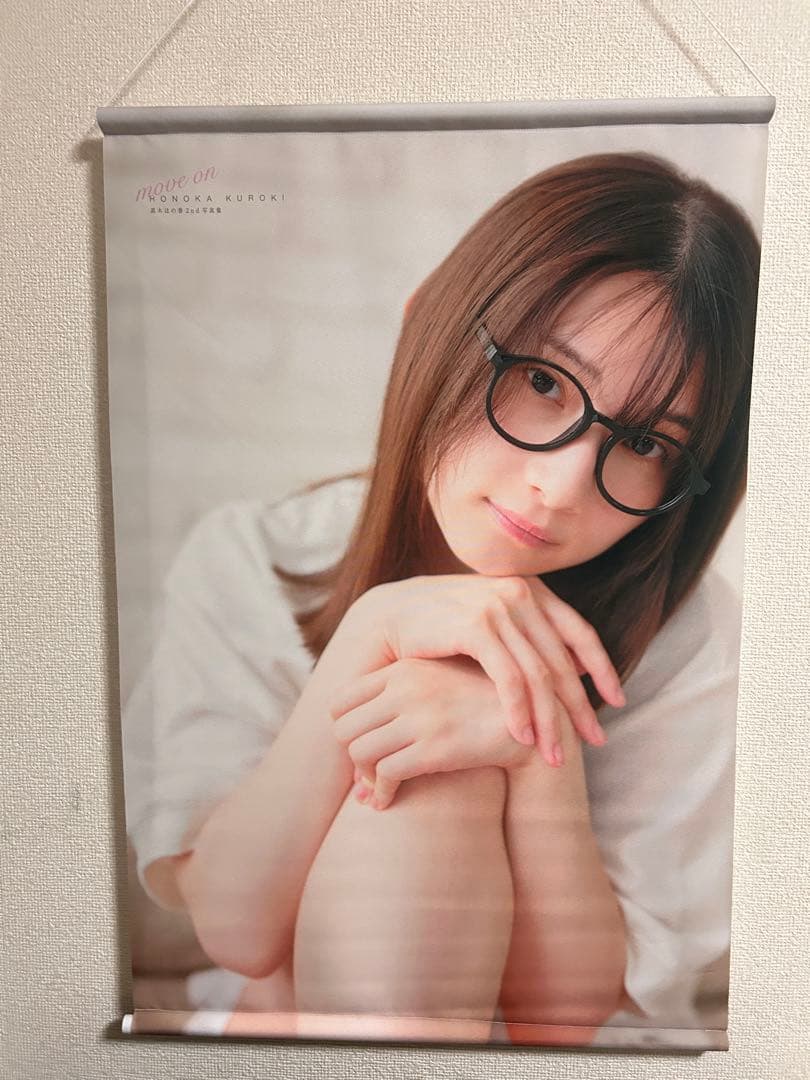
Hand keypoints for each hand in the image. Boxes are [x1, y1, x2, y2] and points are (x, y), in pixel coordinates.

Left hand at [331, 655, 538, 808]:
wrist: (528, 721)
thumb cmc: (475, 705)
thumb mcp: (435, 683)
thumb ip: (395, 695)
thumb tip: (344, 727)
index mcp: (403, 668)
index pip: (341, 699)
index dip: (345, 728)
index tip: (359, 745)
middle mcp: (406, 688)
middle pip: (343, 728)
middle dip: (350, 757)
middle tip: (366, 772)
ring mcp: (419, 717)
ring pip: (359, 753)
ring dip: (363, 778)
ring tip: (377, 787)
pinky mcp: (433, 748)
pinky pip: (385, 775)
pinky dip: (381, 793)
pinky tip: (388, 801)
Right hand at [352, 574, 623, 766]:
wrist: (388, 615)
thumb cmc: (442, 626)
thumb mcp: (494, 627)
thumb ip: (533, 640)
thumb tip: (579, 667)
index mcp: (530, 589)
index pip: (580, 632)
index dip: (603, 668)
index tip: (618, 701)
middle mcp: (519, 592)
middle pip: (563, 658)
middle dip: (579, 706)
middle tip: (595, 741)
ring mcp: (498, 607)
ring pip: (539, 673)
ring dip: (550, 719)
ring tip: (556, 754)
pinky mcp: (476, 626)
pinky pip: (508, 677)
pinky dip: (518, 710)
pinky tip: (522, 737)